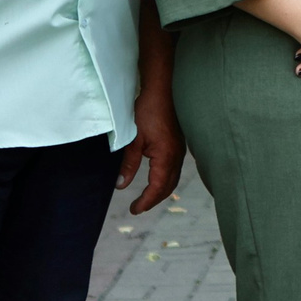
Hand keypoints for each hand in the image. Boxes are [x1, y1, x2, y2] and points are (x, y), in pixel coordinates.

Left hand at [118, 84, 185, 212]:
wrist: (162, 91)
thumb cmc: (147, 111)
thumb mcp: (133, 139)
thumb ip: (128, 164)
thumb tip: (121, 185)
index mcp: (166, 157)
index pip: (157, 188)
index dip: (146, 201)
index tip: (134, 209)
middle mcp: (176, 157)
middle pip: (168, 187)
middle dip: (154, 199)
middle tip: (138, 207)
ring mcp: (180, 151)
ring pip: (172, 179)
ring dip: (160, 190)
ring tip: (146, 197)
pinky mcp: (178, 145)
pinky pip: (174, 169)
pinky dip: (165, 179)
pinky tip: (157, 178)